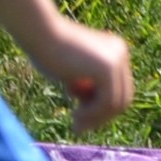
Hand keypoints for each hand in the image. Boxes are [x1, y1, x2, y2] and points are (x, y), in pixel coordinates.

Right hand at [23, 17, 134, 132]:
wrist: (38, 32)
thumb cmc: (46, 51)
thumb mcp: (72, 74)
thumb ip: (86, 89)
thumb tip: (95, 117)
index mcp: (114, 51)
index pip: (117, 89)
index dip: (101, 109)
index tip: (80, 118)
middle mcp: (120, 53)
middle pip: (122, 96)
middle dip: (101, 116)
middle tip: (79, 128)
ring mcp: (117, 60)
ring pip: (116, 102)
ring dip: (96, 118)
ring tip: (76, 125)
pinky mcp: (108, 68)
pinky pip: (108, 102)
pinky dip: (93, 114)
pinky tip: (76, 115)